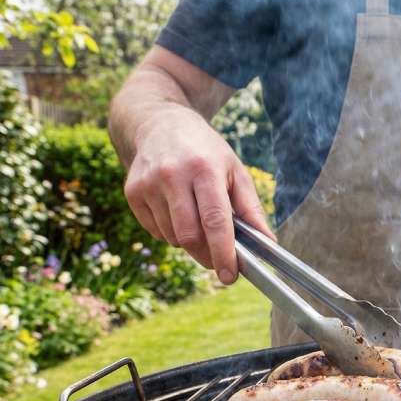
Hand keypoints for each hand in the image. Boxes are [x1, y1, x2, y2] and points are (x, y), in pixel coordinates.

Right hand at [123, 106, 272, 283]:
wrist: (159, 124)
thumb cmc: (205, 151)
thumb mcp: (235, 170)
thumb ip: (251, 209)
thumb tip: (268, 244)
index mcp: (204, 169)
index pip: (215, 221)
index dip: (223, 253)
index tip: (230, 276)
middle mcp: (172, 175)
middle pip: (190, 236)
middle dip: (207, 255)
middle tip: (219, 259)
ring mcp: (148, 184)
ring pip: (172, 237)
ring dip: (189, 241)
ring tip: (197, 219)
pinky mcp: (132, 193)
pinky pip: (156, 232)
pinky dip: (171, 232)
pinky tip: (177, 211)